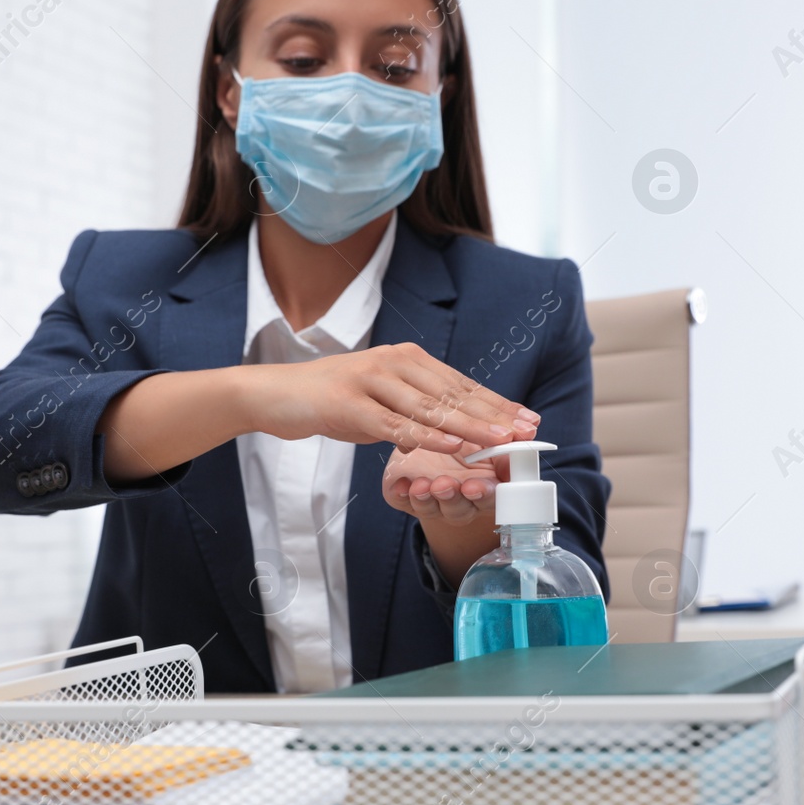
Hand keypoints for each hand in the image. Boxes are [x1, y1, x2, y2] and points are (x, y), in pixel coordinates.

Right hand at [246, 342, 538, 454]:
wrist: (276, 394)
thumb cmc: (332, 398)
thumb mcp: (380, 396)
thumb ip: (415, 406)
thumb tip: (454, 425)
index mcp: (405, 358)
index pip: (460, 383)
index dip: (496, 403)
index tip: (527, 419)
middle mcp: (394, 363)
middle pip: (453, 394)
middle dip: (494, 415)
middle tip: (527, 432)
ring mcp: (371, 382)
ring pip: (431, 409)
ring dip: (470, 427)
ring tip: (502, 441)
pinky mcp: (351, 407)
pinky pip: (397, 426)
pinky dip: (429, 438)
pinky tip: (453, 446)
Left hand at [383, 442, 516, 525]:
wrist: (429, 431)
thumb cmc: (466, 432)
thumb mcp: (488, 429)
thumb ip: (506, 435)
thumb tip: (529, 428)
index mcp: (488, 486)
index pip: (492, 497)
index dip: (485, 494)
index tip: (475, 486)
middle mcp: (461, 498)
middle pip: (461, 508)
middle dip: (453, 498)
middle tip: (445, 485)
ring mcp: (432, 499)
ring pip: (431, 508)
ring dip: (427, 499)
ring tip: (422, 485)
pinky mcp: (405, 495)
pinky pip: (402, 502)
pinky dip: (402, 495)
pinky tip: (402, 485)